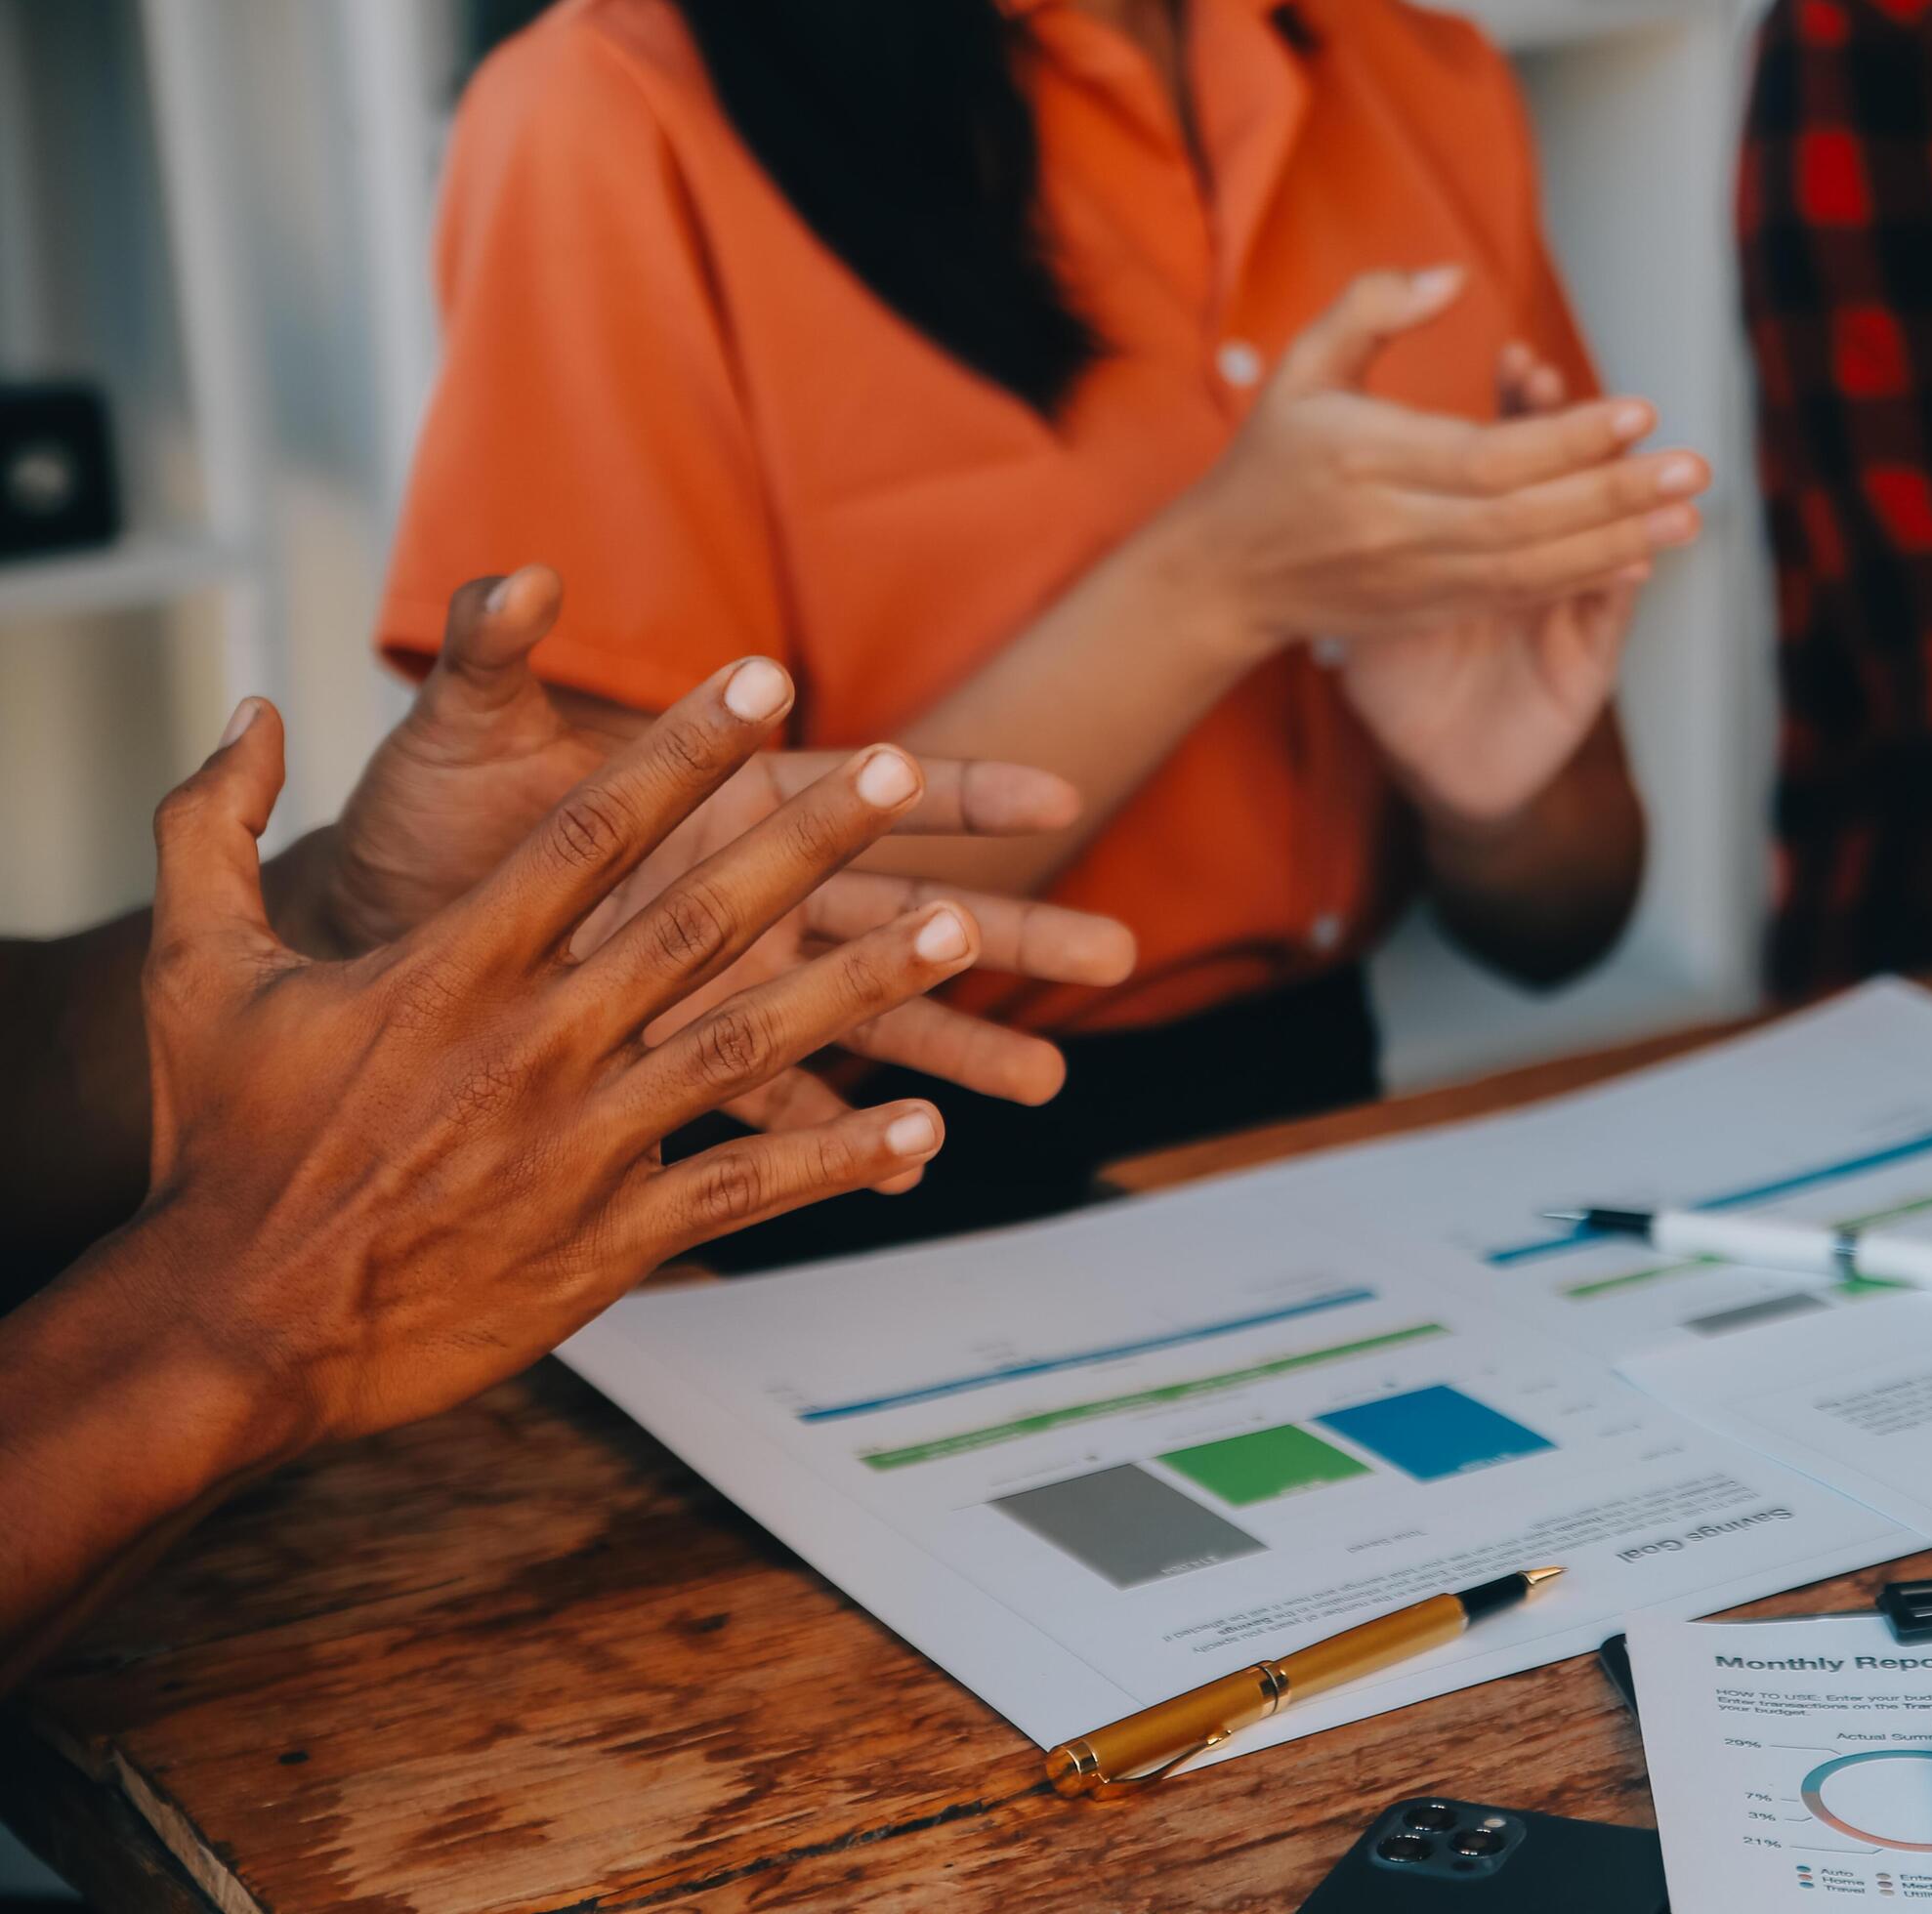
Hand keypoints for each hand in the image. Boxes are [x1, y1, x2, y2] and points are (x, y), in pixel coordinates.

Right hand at [131, 669, 982, 1452]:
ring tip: (963, 929)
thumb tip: (248, 711)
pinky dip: (839, 1156)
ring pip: (754, 1042)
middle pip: (702, 915)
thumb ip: (213, 826)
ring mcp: (583, 1142)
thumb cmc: (222, 1140)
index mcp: (456, 964)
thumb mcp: (198, 968)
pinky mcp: (607, 1242)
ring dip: (866, 984)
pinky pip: (745, 1186)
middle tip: (898, 766)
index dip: (682, 747)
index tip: (761, 678)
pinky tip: (925, 1128)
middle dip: (809, 836)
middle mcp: (537, 1041)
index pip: (593, 829)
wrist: (236, 1320)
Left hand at [307, 566, 1134, 1124]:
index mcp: (727, 804)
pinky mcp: (679, 1064)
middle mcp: (750, 895)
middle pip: (909, 909)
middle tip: (1118, 954)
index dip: (962, 794)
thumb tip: (513, 580)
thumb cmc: (425, 820)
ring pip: (869, 1017)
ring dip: (957, 1049)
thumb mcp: (463, 730)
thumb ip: (494, 654)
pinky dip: (842, 1138)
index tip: (1060, 797)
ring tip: (1046, 1088)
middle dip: (1014, 931)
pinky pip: (781, 1109)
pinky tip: (911, 1163)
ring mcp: (726, 985)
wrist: (366, 933)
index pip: (868, 789)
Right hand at [1150, 267, 1705, 658]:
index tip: (1638, 409)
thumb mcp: (1301, 366)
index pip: (1487, 456)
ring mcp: (1413, 579)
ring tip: (1686, 517)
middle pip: (1524, 518)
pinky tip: (1637, 562)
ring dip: (1617, 545)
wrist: (1224, 577)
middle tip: (1695, 469)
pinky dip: (1579, 582)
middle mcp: (1395, 527)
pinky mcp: (1427, 611)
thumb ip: (1373, 307)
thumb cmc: (1271, 458)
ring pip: (1529, 568)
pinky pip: (1514, 599)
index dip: (1569, 439)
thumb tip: (1457, 277)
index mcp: (1366, 458)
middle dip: (1617, 495)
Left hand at [1339, 343, 1680, 830]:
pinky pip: (1608, 610)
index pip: (1514, 459)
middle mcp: (1530, 562)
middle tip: (1549, 378)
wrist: (1427, 764)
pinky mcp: (1587, 660)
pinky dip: (1622, 576)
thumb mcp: (1367, 600)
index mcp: (1481, 539)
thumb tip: (1357, 459)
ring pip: (1599, 538)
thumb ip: (1369, 534)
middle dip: (1566, 431)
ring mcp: (1565, 608)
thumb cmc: (1395, 677)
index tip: (1517, 366)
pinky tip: (1640, 545)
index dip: (1522, 414)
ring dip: (1615, 492)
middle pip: (1563, 484)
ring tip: (1624, 439)